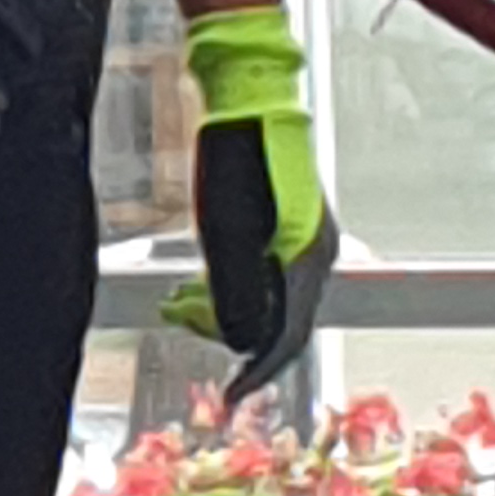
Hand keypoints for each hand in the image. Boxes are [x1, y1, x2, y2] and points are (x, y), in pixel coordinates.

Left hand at [158, 3, 336, 404]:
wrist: (247, 97)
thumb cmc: (235, 155)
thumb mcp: (226, 226)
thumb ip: (236, 286)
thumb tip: (241, 342)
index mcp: (307, 258)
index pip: (286, 336)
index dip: (256, 372)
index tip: (230, 398)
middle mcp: (315, 254)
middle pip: (279, 322)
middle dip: (232, 336)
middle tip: (184, 326)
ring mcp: (304, 239)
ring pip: (269, 298)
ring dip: (226, 310)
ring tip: (179, 305)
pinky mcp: (287, 225)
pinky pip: (264, 274)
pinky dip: (232, 287)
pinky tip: (197, 284)